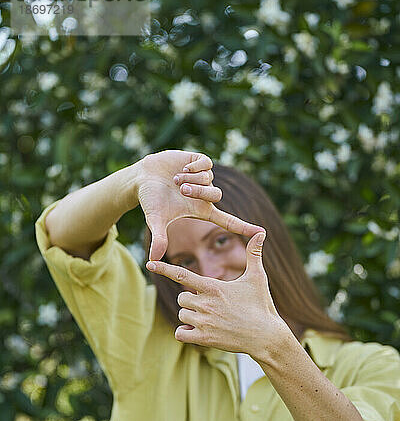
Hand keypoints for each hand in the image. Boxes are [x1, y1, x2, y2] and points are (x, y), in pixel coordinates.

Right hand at [136, 150, 264, 260]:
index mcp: (202, 210)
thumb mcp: (156, 220)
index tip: (260, 233)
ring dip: (192, 180)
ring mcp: (204, 177)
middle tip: (181, 191)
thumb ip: (159, 239)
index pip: (227, 221)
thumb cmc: (151, 201)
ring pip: (209, 179)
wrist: (143, 178)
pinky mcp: (199, 161)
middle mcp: (206, 194)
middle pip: (216, 195)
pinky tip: (182, 169)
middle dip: (198, 192)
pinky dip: (194, 167)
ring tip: (175, 180)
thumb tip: (153, 260)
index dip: (243, 227)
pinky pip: (206, 164)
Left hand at [146, 231, 289, 357]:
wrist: (266, 336)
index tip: (150, 263)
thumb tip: (261, 232)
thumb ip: (254, 254)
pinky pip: (180, 333)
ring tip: (212, 318)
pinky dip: (186, 332)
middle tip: (211, 305)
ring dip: (191, 316)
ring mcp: (203, 322)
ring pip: (182, 314)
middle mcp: (205, 304)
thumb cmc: (262, 306)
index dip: (164, 268)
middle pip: (182, 297)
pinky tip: (199, 330)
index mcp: (213, 287)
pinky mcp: (204, 339)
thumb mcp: (258, 278)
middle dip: (191, 300)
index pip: (181, 275)